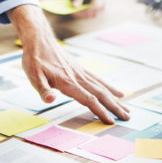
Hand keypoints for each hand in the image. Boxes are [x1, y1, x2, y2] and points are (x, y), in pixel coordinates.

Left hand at [7, 4, 128, 122]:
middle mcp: (78, 77)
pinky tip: (118, 93)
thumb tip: (50, 100)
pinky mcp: (81, 70)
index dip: (100, 111)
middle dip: (114, 107)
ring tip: (127, 110)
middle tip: (127, 118)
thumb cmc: (34, 60)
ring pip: (102, 87)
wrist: (39, 40)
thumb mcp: (33, 76)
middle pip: (101, 94)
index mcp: (67, 82)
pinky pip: (99, 80)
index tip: (111, 121)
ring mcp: (81, 73)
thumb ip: (43, 90)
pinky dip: (110, 88)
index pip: (88, 99)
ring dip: (115, 100)